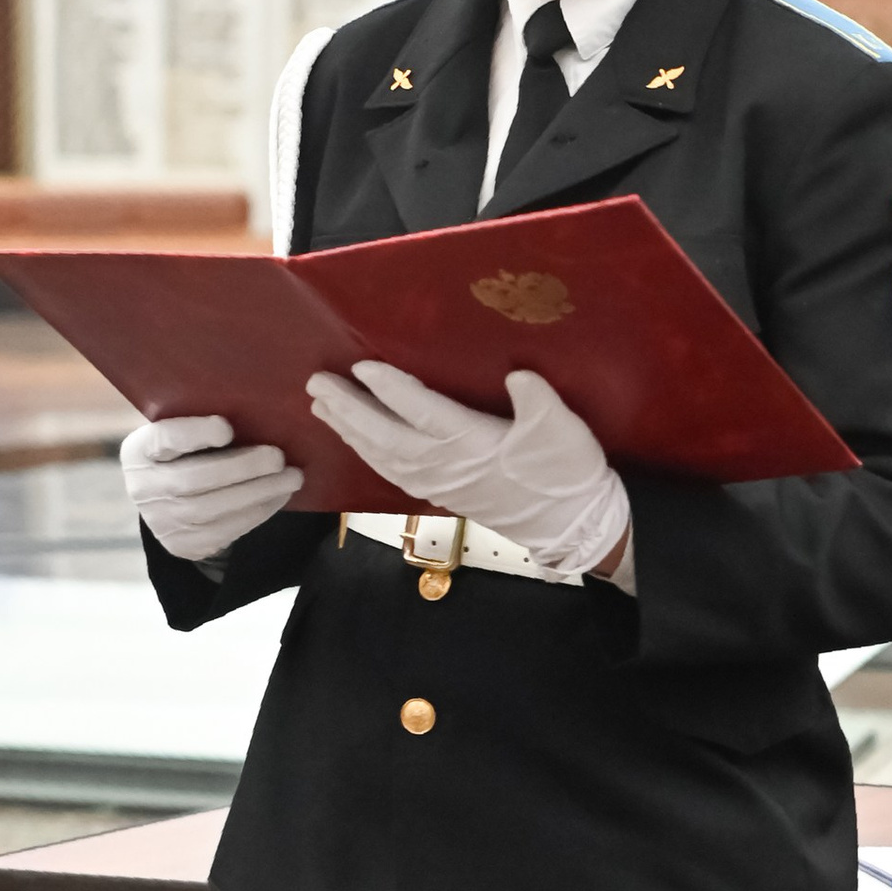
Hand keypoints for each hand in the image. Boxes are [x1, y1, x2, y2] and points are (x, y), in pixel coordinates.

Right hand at [122, 413, 301, 560]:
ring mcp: (162, 521)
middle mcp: (143, 488)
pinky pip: (226, 530)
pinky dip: (258, 511)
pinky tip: (279, 495)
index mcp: (139, 450)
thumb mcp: (181, 433)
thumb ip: (203, 421)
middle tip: (277, 457)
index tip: (227, 428)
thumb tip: (257, 409)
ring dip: (259, 492)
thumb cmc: (187, 454)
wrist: (170, 502)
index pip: (163, 439)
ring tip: (291, 477)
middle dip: (241, 468)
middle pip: (192, 480)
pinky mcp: (185, 545)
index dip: (194, 434)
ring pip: (212, 509)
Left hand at [305, 361, 629, 582]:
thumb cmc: (569, 474)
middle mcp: (448, 465)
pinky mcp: (442, 492)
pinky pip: (393, 472)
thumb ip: (539, 402)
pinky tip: (356, 441)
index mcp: (474, 444)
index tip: (360, 366)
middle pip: (386, 435)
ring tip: (322, 408)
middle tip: (317, 383)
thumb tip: (518, 376)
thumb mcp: (564, 431)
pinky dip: (368, 454)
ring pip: (383, 456)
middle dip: (349, 409)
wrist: (575, 524)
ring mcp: (441, 482)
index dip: (389, 389)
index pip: (422, 412)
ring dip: (350, 431)